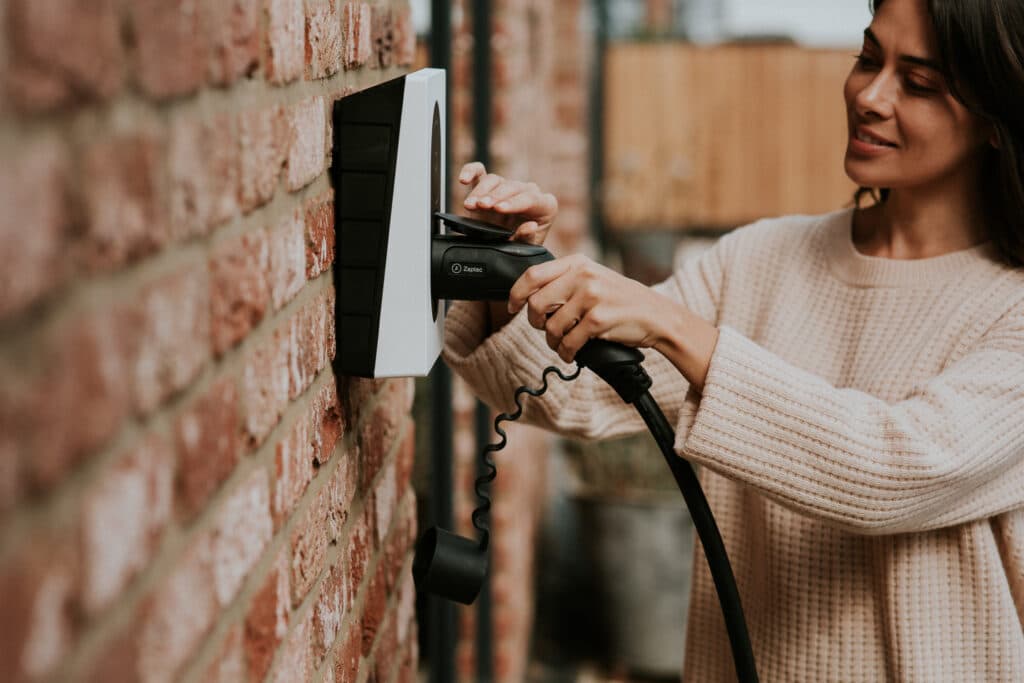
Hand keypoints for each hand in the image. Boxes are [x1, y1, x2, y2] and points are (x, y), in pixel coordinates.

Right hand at [458, 162, 557, 244]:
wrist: (507, 247)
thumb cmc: (520, 246)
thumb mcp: (525, 248)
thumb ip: (527, 239)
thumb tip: (530, 226)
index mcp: (544, 206)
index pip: (531, 199)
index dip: (515, 202)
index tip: (500, 209)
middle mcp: (527, 192)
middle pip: (511, 187)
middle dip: (495, 196)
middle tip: (482, 206)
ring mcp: (508, 187)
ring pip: (494, 180)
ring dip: (480, 191)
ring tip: (470, 205)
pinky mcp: (490, 186)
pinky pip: (480, 172)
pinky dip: (470, 171)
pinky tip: (463, 180)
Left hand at [508, 254, 719, 392]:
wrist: (657, 316)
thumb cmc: (621, 300)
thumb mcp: (594, 278)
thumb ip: (566, 281)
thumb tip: (529, 298)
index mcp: (578, 263)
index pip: (532, 275)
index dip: (516, 294)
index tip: (511, 307)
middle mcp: (583, 276)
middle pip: (536, 304)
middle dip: (536, 323)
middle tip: (546, 330)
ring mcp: (591, 297)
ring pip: (551, 327)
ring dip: (553, 342)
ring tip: (564, 343)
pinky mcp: (598, 320)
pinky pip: (568, 342)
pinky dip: (566, 353)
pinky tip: (573, 353)